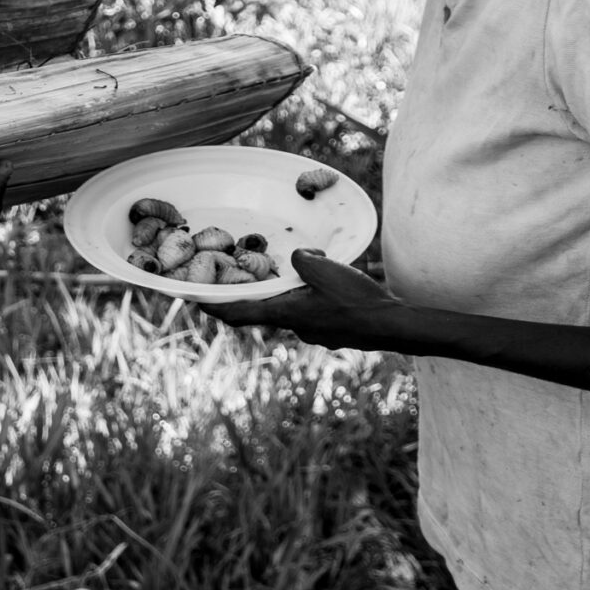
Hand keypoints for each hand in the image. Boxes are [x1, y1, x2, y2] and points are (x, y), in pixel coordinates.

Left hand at [205, 249, 407, 350]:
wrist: (392, 326)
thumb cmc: (355, 300)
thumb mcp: (322, 269)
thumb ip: (301, 259)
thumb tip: (300, 257)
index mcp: (285, 315)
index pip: (239, 314)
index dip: (215, 307)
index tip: (196, 300)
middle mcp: (296, 327)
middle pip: (266, 310)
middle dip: (259, 293)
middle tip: (251, 275)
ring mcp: (316, 332)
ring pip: (294, 307)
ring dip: (292, 291)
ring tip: (303, 271)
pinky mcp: (334, 330)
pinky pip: (315, 309)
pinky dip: (314, 295)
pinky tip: (332, 280)